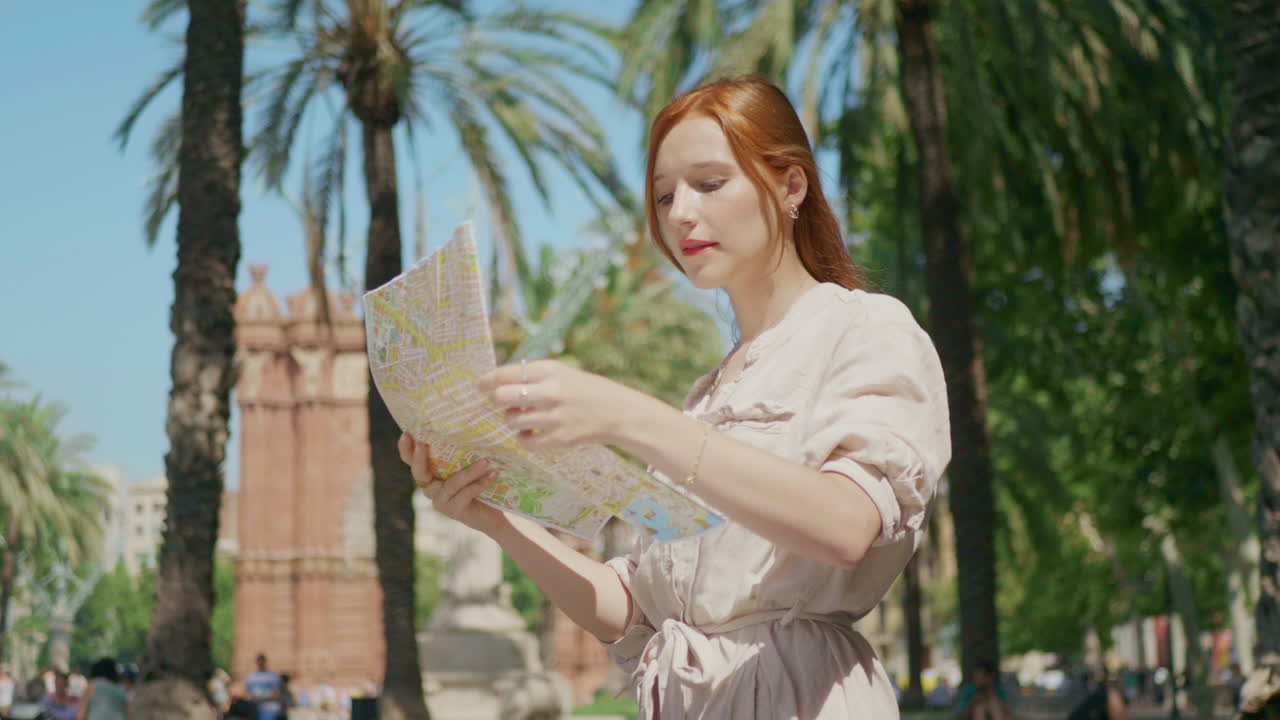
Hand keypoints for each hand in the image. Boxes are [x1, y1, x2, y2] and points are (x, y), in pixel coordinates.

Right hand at [399, 432, 504, 534]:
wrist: (491, 515)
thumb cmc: (479, 484)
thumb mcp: (468, 465)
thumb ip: (461, 452)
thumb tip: (469, 426)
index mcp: (431, 475)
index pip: (411, 461)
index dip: (406, 449)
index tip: (406, 433)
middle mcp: (431, 489)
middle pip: (419, 473)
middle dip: (419, 458)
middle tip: (423, 443)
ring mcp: (441, 502)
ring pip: (452, 483)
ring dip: (470, 471)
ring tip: (486, 461)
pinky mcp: (454, 511)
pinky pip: (466, 493)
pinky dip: (480, 483)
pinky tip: (493, 474)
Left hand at [477, 359, 630, 449]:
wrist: (616, 412)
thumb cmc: (582, 389)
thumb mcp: (560, 372)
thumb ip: (531, 376)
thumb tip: (494, 382)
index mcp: (549, 371)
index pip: (505, 373)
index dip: (487, 380)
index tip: (480, 385)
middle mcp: (550, 392)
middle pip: (502, 397)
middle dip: (497, 400)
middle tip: (501, 402)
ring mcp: (554, 417)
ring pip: (511, 421)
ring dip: (512, 420)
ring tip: (525, 417)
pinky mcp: (559, 440)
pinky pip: (525, 442)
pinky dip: (524, 439)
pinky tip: (532, 433)